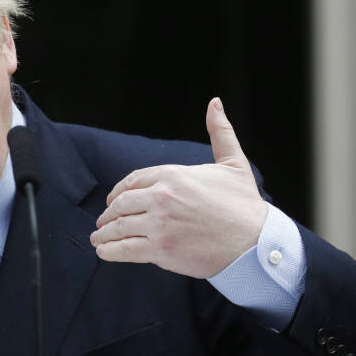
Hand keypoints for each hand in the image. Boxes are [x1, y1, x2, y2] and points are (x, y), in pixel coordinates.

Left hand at [90, 97, 267, 278]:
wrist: (256, 242)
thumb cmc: (245, 205)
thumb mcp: (233, 163)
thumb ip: (220, 132)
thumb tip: (215, 103)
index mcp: (173, 175)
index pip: (133, 181)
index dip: (119, 192)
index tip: (113, 200)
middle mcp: (162, 197)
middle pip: (122, 204)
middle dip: (109, 213)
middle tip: (103, 221)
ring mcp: (160, 224)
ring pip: (120, 227)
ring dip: (105, 233)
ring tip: (99, 239)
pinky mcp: (161, 249)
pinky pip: (125, 249)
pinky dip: (110, 251)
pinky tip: (105, 251)